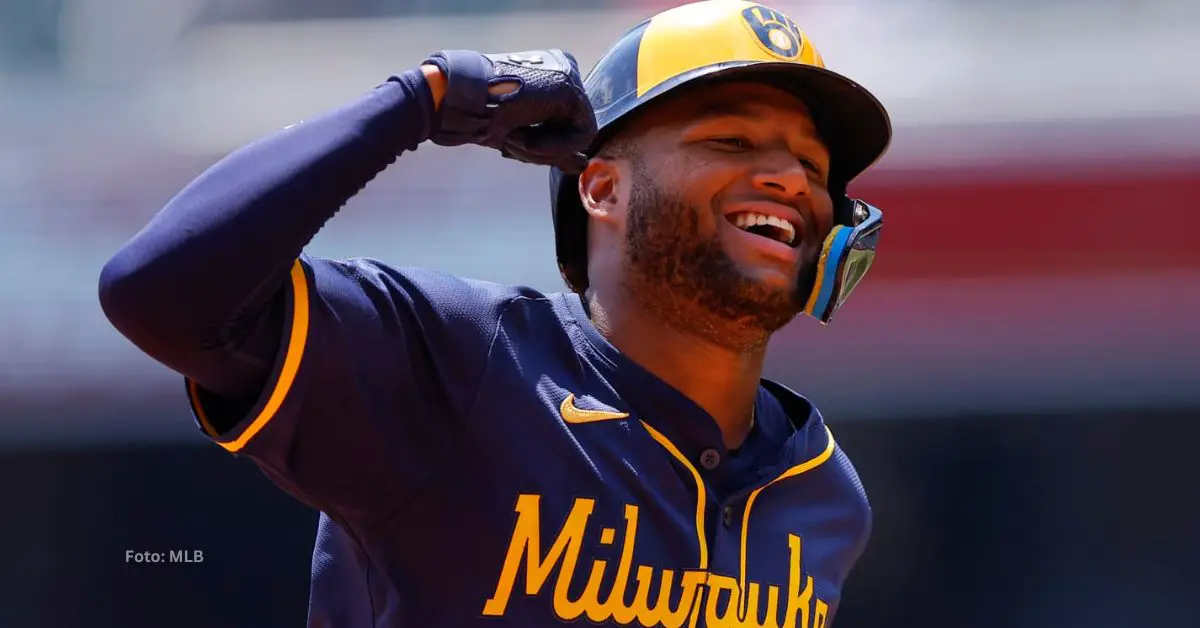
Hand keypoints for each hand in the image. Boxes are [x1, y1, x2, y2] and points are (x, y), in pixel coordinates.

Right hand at [421, 49, 596, 172]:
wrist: (461, 100)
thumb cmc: (480, 116)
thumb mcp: (520, 135)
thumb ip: (551, 149)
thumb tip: (580, 167)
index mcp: (549, 75)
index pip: (563, 124)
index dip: (540, 145)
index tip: (511, 142)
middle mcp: (563, 71)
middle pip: (572, 130)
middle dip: (543, 150)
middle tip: (511, 142)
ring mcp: (568, 76)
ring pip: (578, 135)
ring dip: (542, 149)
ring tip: (513, 136)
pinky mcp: (569, 88)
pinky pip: (580, 135)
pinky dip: (550, 145)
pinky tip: (523, 134)